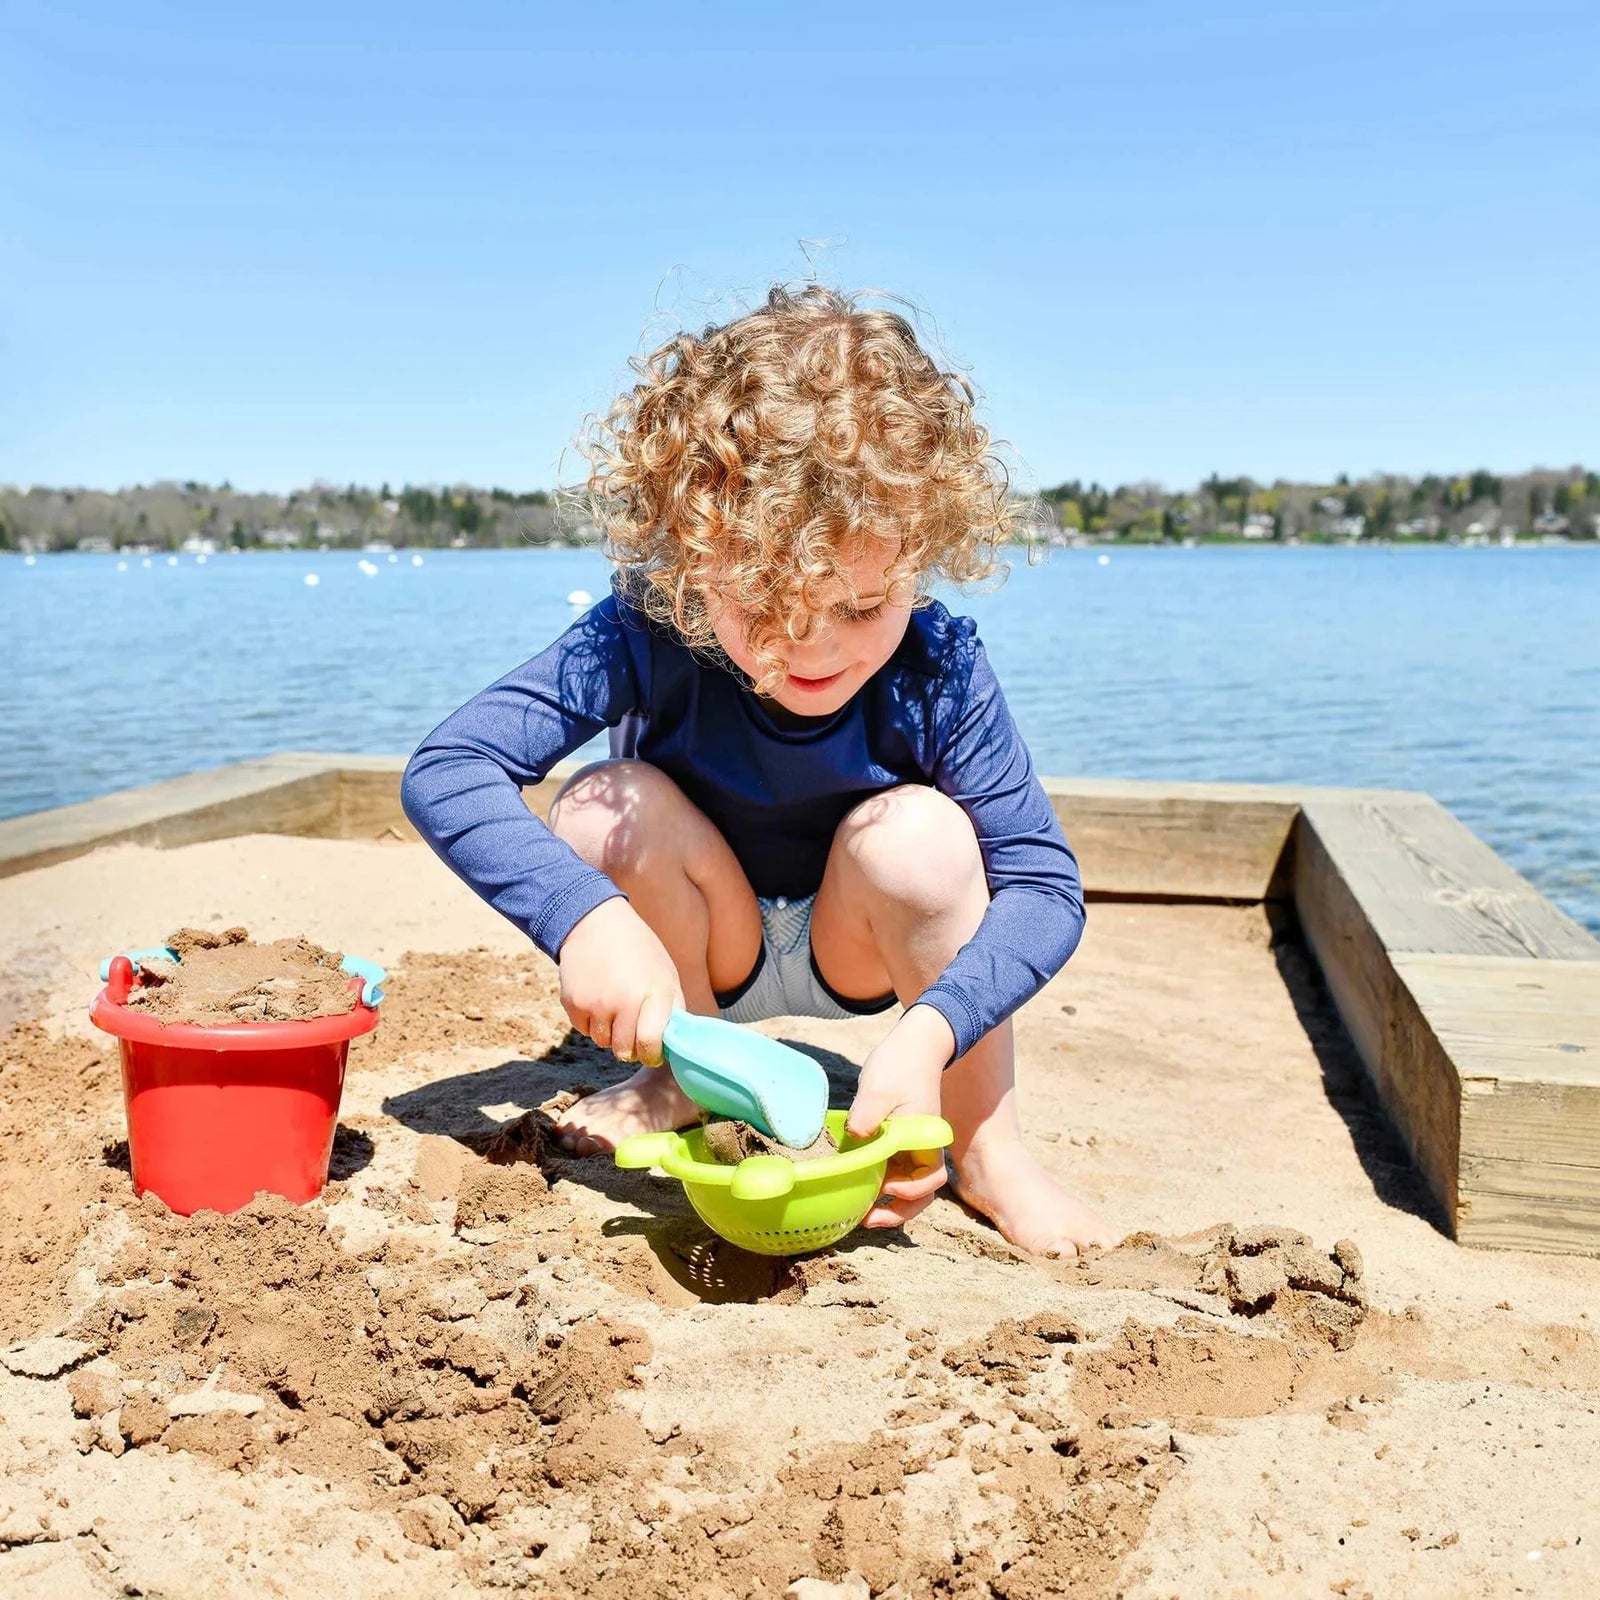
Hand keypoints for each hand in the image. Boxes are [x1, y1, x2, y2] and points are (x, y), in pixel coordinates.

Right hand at [557, 898, 682, 1065]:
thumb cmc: (638, 949)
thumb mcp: (665, 972)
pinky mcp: (573, 1003)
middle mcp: (624, 1001)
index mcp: (654, 992)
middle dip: (630, 1047)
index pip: (651, 1043)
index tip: (652, 1052)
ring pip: (603, 1042)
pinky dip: (591, 1021)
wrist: (595, 923)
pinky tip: (597, 997)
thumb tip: (676, 1042)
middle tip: (632, 1031)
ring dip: (610, 1033)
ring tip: (614, 1006)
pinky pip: (584, 1030)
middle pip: (625, 1050)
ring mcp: (596, 1003)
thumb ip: (673, 1007)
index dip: (651, 1054)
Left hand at [847, 1004, 954, 1229]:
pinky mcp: (902, 1139)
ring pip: (909, 1185)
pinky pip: (896, 1169)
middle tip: (867, 1220)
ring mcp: (914, 1144)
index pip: (930, 1180)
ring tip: (862, 1212)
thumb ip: (866, 1117)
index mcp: (926, 1138)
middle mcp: (924, 1146)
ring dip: (888, 1200)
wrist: (916, 1043)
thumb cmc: (901, 1064)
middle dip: (897, 1210)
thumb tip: (855, 1138)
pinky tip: (861, 1183)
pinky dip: (882, 1181)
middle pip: (921, 1192)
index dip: (909, 1192)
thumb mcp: (878, 1089)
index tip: (885, 1186)